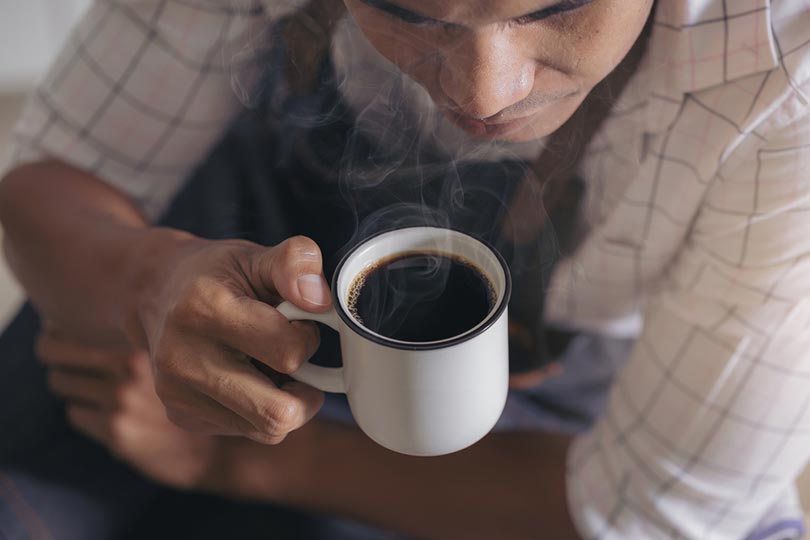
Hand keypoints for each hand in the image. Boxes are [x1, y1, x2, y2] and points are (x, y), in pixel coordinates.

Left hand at [38, 329, 219, 489]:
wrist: (208, 445)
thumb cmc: (184, 393)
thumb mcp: (165, 357)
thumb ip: (134, 337)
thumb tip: (82, 319)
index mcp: (139, 349)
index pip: (64, 339)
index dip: (54, 335)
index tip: (56, 333)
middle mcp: (129, 375)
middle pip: (57, 362)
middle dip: (59, 362)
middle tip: (67, 362)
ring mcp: (120, 406)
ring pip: (64, 386)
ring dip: (75, 388)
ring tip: (101, 388)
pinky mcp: (116, 433)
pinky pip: (76, 413)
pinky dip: (86, 412)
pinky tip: (112, 413)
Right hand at [132, 234, 327, 443]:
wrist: (156, 290)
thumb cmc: (217, 274)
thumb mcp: (257, 254)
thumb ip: (295, 262)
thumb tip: (320, 300)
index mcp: (203, 309)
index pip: (287, 353)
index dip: (308, 338)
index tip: (299, 323)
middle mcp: (183, 358)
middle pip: (277, 413)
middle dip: (305, 391)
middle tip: (298, 361)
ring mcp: (177, 394)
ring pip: (267, 429)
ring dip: (285, 402)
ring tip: (272, 367)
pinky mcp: (181, 416)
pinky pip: (248, 431)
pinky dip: (261, 409)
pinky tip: (249, 378)